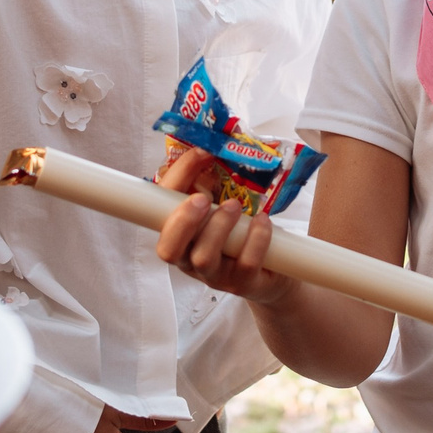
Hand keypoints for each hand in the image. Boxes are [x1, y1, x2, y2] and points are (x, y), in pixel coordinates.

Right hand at [154, 147, 298, 307]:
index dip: (172, 184)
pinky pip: (244, 264)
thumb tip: (206, 149)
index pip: (159, 214)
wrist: (273, 270)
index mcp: (178, 236)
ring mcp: (215, 276)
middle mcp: (189, 260)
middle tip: (201, 198)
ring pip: (203, 258)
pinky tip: (262, 222)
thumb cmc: (239, 234)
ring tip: (235, 206)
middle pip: (168, 250)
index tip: (199, 156)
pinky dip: (255, 239)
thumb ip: (207, 184)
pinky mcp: (243, 284)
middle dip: (182, 221)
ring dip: (219, 227)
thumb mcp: (219, 207)